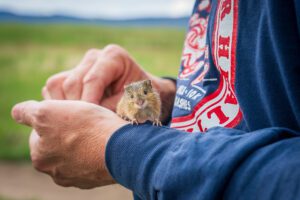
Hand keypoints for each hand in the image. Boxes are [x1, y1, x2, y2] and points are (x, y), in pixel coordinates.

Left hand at [11, 100, 128, 188]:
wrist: (120, 148)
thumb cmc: (85, 127)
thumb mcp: (48, 112)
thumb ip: (27, 112)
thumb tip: (16, 112)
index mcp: (40, 157)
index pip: (40, 133)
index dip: (53, 118)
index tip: (68, 111)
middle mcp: (55, 172)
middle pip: (57, 144)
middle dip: (67, 131)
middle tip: (83, 118)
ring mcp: (77, 178)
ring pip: (75, 153)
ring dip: (81, 141)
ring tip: (95, 130)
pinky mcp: (95, 179)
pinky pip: (91, 161)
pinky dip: (94, 151)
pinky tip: (103, 142)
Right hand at [43, 44, 175, 121]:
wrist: (143, 98)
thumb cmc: (143, 101)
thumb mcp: (134, 105)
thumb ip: (111, 110)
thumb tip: (86, 120)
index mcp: (114, 57)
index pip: (92, 80)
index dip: (88, 104)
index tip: (89, 124)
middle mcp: (94, 58)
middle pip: (71, 83)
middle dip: (76, 109)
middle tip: (85, 129)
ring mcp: (80, 66)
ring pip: (56, 85)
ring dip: (64, 108)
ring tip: (79, 124)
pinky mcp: (70, 76)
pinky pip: (53, 89)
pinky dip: (58, 105)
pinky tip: (73, 118)